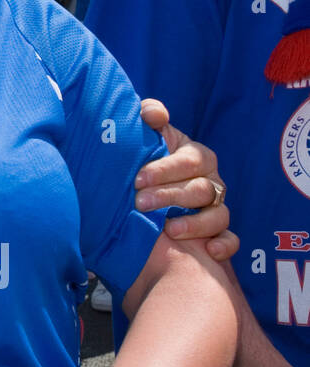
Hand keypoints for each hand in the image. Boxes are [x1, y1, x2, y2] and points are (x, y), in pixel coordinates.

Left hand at [135, 98, 236, 261]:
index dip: (166, 169)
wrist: (135, 201)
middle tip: (140, 203)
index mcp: (194, 157)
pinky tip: (210, 251)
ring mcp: (215, 208)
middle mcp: (210, 181)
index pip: (190, 160)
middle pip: (201, 189)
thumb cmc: (141, 164)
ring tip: (169, 229)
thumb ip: (148, 117)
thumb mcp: (143, 139)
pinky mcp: (217, 234)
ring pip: (217, 215)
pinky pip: (231, 240)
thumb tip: (155, 114)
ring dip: (195, 223)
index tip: (138, 178)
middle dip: (170, 196)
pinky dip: (224, 245)